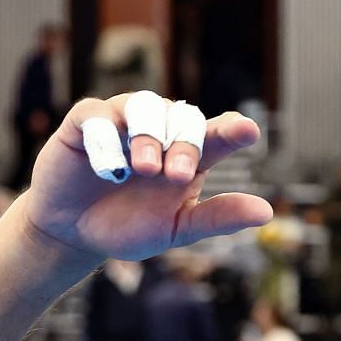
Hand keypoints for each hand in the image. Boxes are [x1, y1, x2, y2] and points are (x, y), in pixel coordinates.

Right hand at [19, 92, 271, 263]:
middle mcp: (158, 131)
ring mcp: (121, 122)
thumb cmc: (128, 227)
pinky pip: (97, 115)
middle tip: (178, 175)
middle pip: (182, 117)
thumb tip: (266, 212)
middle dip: (184, 143)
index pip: (215, 134)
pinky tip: (110, 170)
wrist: (74, 234)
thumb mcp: (176, 228)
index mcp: (187, 155)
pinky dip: (105, 139)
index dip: (231, 129)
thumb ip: (217, 217)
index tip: (248, 130)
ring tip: (145, 169)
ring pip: (143, 105)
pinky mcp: (84, 122)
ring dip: (148, 135)